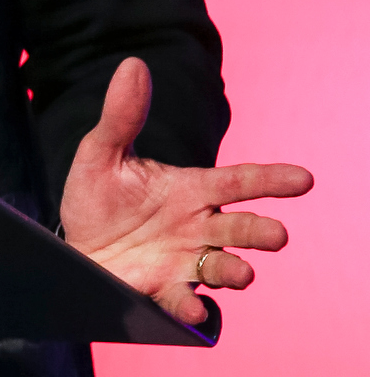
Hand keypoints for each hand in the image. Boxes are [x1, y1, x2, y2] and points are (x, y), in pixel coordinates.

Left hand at [59, 58, 311, 324]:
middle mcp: (199, 227)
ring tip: (242, 271)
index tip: (304, 179)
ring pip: (224, 267)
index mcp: (191, 191)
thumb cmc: (95, 200)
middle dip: (262, 232)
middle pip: (241, 228)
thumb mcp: (101, 154)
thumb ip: (121, 116)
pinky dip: (192, 307)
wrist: (72, 247)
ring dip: (236, 271)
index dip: (272, 180)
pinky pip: (183, 300)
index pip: (240, 182)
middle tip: (277, 235)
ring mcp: (185, 260)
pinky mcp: (162, 289)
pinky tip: (196, 311)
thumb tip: (132, 65)